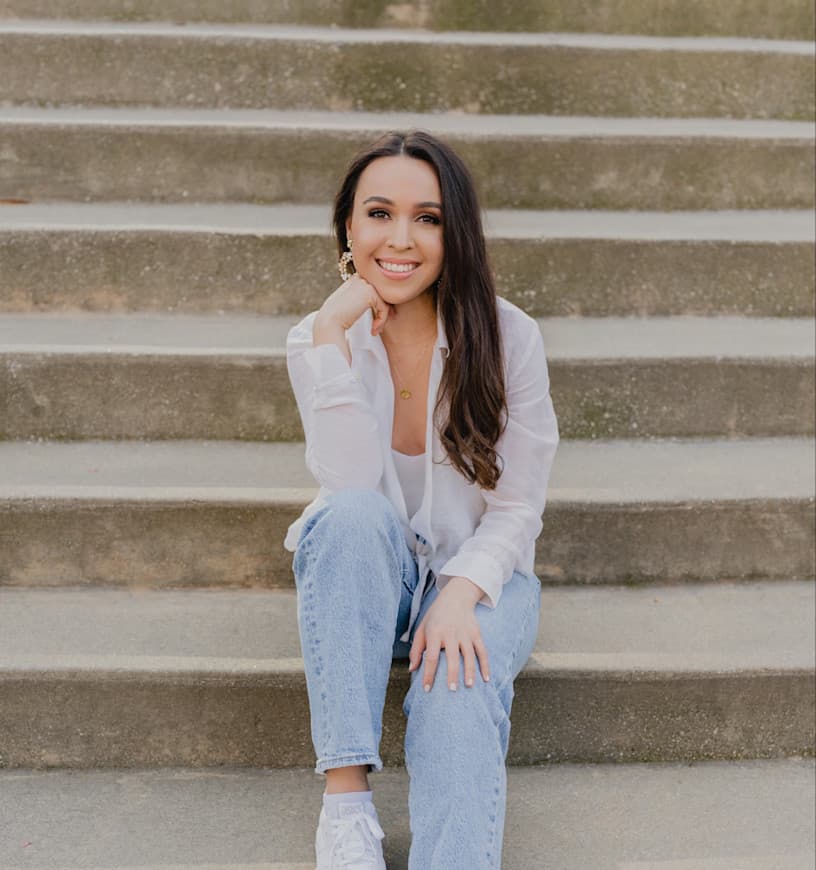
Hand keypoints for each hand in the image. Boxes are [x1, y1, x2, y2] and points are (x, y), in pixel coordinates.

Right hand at [316, 274, 391, 336]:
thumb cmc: (337, 318)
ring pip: (384, 301)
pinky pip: (384, 308)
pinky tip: (373, 330)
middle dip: (384, 311)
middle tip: (379, 326)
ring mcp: (364, 283)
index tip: (378, 320)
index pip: (375, 290)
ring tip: (375, 330)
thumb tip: (384, 306)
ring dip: (382, 318)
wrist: (329, 322)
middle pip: (382, 294)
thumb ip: (362, 301)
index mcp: (354, 280)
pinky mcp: (370, 292)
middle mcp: (360, 278)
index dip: (379, 305)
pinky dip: (381, 321)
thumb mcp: (351, 305)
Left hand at [408, 577, 489, 691]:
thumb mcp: (422, 628)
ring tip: (469, 686)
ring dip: (470, 671)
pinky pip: (482, 651)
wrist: (456, 596)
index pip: (431, 657)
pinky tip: (486, 678)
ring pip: (469, 655)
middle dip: (452, 674)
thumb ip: (416, 649)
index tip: (427, 689)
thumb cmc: (435, 616)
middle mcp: (451, 633)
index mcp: (435, 632)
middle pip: (452, 656)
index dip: (428, 674)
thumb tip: (412, 670)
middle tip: (451, 690)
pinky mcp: (476, 633)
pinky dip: (485, 665)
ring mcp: (465, 633)